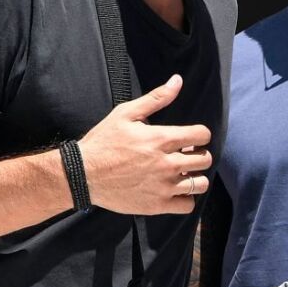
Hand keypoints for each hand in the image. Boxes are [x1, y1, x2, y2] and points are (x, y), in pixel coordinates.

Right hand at [79, 74, 211, 214]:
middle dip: (198, 154)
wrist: (83, 174)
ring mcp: (162, 187)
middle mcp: (166, 164)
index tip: (190, 138)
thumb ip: (156, 98)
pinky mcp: (156, 205)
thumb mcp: (126, 113)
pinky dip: (186, 198)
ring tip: (182, 173)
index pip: (202, 135)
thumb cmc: (104, 141)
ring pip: (200, 183)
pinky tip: (175, 190)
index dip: (200, 134)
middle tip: (185, 155)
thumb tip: (178, 80)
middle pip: (204, 159)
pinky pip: (187, 205)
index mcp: (161, 139)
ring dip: (195, 176)